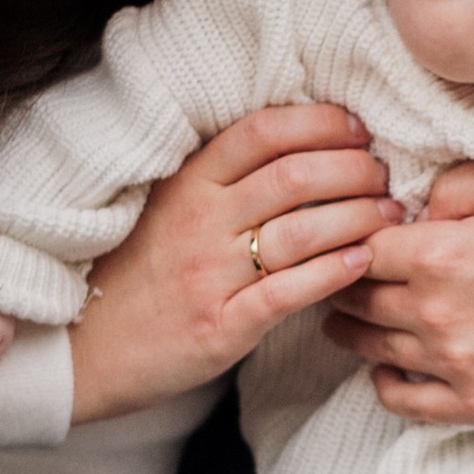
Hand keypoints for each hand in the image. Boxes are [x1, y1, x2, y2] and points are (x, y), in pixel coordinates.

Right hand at [67, 103, 397, 424]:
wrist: (82, 350)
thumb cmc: (137, 277)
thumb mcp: (167, 211)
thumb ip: (222, 182)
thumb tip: (299, 150)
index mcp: (186, 185)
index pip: (262, 132)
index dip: (320, 122)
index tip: (358, 129)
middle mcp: (198, 222)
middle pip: (293, 176)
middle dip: (354, 169)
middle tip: (385, 176)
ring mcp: (208, 276)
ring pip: (299, 231)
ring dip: (358, 218)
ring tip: (391, 217)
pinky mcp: (219, 327)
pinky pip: (287, 293)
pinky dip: (332, 273)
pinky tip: (363, 262)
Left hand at [323, 163, 473, 423]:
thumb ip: (454, 185)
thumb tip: (410, 208)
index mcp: (445, 253)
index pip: (360, 244)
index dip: (355, 232)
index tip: (358, 230)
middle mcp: (439, 314)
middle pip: (355, 297)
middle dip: (346, 279)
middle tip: (345, 268)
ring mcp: (458, 366)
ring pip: (369, 346)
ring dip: (356, 326)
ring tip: (356, 310)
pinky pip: (400, 399)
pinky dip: (384, 379)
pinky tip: (388, 361)